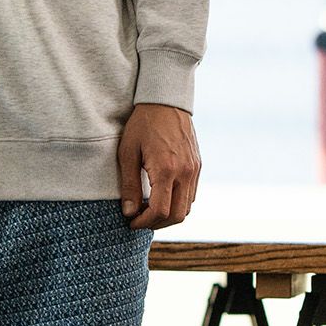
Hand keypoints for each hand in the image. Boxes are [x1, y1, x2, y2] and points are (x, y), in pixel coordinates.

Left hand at [118, 103, 199, 229]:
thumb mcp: (127, 153)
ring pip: (187, 208)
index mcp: (166, 169)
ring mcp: (194, 170)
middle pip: (177, 216)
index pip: (160, 211)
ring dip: (169, 216)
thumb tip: (129, 212)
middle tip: (140, 220)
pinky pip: (191, 194)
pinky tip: (162, 198)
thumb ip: (129, 185)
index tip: (131, 222)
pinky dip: (178, 203)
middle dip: (157, 224)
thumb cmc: (142, 124)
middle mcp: (185, 172)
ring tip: (149, 211)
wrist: (165, 101)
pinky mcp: (198, 166)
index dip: (144, 222)